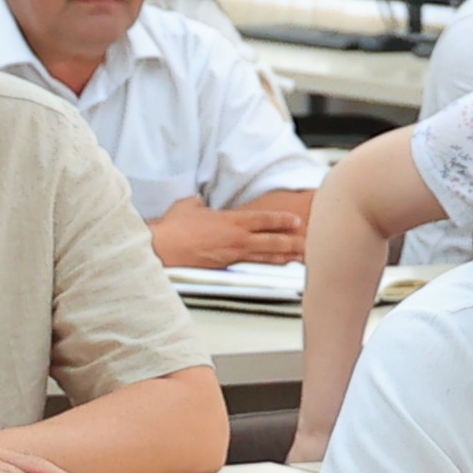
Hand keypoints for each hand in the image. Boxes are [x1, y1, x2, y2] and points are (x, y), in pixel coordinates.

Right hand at [148, 195, 306, 268]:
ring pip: (265, 256)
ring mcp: (232, 256)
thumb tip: (200, 204)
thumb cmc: (174, 228)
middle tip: (309, 243)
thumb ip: (200, 204)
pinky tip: (275, 268)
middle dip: (292, 241)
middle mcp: (236, 239)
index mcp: (231, 221)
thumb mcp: (189, 205)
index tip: (296, 221)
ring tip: (300, 258)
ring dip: (285, 256)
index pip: (263, 219)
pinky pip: (252, 266)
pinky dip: (266, 266)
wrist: (163, 248)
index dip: (282, 220)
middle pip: (271, 240)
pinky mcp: (225, 268)